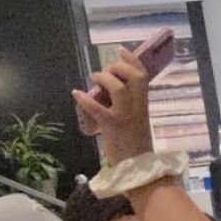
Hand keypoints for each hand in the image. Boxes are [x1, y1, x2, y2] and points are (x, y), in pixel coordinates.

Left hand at [72, 47, 153, 164]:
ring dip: (104, 79)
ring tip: (94, 79)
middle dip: (119, 67)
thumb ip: (130, 107)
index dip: (133, 61)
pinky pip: (98, 109)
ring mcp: (126, 117)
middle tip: (106, 71)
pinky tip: (76, 93)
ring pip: (119, 89)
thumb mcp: (137, 122)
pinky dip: (85, 99)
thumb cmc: (136, 148)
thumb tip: (111, 92)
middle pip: (135, 78)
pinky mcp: (112, 128)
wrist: (138, 169)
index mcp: (144, 106)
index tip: (121, 50)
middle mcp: (138, 108)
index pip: (143, 77)